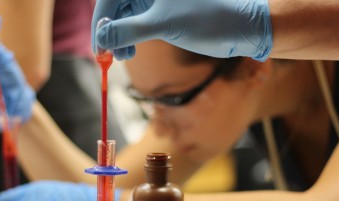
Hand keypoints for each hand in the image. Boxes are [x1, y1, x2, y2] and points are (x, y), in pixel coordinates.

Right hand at [92, 0, 271, 60]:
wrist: (240, 28)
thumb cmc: (208, 19)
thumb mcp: (164, 25)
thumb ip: (128, 30)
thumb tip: (101, 39)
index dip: (102, 18)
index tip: (98, 43)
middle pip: (116, 5)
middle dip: (110, 30)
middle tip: (107, 55)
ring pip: (125, 15)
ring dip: (119, 36)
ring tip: (123, 56)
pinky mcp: (161, 11)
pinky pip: (136, 21)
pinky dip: (130, 37)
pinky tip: (130, 51)